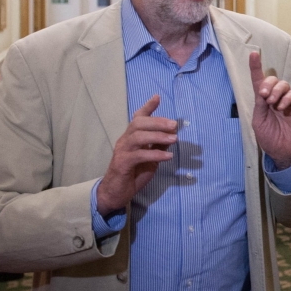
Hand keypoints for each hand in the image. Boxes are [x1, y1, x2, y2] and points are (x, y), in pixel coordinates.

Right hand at [96, 95, 176, 215]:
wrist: (116, 192)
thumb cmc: (134, 173)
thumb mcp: (151, 158)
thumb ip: (158, 145)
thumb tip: (172, 133)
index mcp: (131, 137)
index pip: (137, 117)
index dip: (147, 107)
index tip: (157, 97)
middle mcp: (125, 140)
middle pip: (138, 123)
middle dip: (157, 121)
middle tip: (174, 124)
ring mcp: (122, 151)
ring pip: (138, 136)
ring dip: (158, 136)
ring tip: (174, 139)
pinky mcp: (122, 163)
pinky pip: (139, 155)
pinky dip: (155, 154)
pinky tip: (168, 156)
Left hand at [250, 52, 290, 169]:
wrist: (283, 151)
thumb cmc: (269, 138)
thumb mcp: (258, 122)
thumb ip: (259, 105)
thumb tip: (262, 91)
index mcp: (262, 101)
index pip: (258, 81)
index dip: (256, 67)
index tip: (254, 53)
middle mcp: (274, 98)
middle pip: (272, 79)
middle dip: (267, 84)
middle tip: (264, 96)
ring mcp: (286, 102)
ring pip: (283, 84)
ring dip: (277, 90)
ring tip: (273, 103)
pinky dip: (286, 98)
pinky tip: (282, 107)